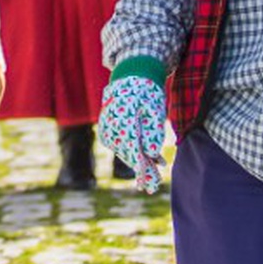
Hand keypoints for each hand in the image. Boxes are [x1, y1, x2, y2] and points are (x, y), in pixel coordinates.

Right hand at [97, 72, 168, 193]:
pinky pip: (121, 145)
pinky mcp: (107, 130)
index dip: (144, 171)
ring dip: (139, 162)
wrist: (130, 76)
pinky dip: (133, 152)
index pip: (135, 153)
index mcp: (124, 123)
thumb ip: (153, 131)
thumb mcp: (155, 109)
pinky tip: (148, 158)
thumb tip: (152, 153)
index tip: (151, 185)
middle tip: (153, 187)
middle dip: (142, 171)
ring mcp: (107, 130)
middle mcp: (112, 128)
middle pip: (129, 156)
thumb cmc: (147, 91)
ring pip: (125, 152)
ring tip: (154, 173)